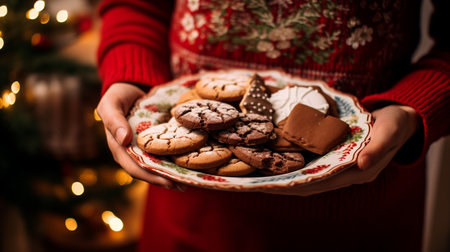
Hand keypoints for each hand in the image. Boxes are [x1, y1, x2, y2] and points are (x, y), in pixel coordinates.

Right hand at [96, 83, 181, 190]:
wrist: (130, 86)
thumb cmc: (118, 96)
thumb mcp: (110, 104)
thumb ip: (114, 121)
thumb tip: (124, 140)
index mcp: (119, 148)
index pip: (135, 168)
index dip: (151, 177)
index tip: (169, 182)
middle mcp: (132, 152)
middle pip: (149, 172)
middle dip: (166, 180)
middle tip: (185, 184)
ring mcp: (143, 148)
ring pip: (158, 165)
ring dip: (172, 173)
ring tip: (191, 178)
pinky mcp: (154, 142)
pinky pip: (164, 153)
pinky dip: (175, 159)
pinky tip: (189, 162)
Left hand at [260, 105, 419, 195]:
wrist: (399, 119)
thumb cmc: (395, 125)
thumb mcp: (390, 132)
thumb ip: (378, 148)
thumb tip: (362, 165)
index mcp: (358, 173)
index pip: (320, 184)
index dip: (296, 185)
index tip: (273, 185)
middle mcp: (344, 173)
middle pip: (307, 184)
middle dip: (281, 184)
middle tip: (255, 181)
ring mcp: (337, 165)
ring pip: (305, 176)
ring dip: (283, 175)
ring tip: (259, 172)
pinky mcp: (332, 155)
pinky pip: (309, 163)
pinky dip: (293, 163)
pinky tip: (277, 157)